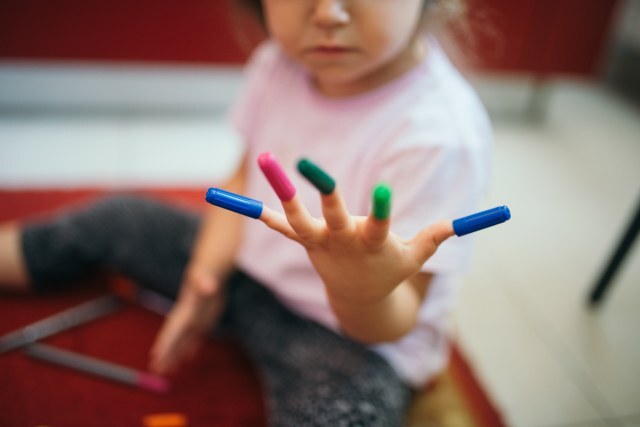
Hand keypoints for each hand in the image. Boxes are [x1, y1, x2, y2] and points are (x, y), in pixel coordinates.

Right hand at [149, 265, 223, 374]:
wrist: (210, 271)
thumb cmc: (206, 275)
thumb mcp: (205, 278)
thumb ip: (205, 284)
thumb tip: (210, 286)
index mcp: (185, 313)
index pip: (171, 331)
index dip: (163, 344)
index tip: (154, 357)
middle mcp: (187, 319)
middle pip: (174, 340)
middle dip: (165, 355)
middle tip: (155, 371)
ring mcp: (195, 321)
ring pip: (183, 342)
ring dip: (175, 356)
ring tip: (167, 371)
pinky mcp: (205, 321)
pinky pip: (196, 337)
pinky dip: (191, 348)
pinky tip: (188, 357)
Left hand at [257, 154, 453, 305]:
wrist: (358, 298)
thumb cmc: (389, 270)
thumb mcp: (413, 257)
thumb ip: (433, 238)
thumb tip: (459, 224)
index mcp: (373, 244)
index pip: (379, 226)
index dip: (382, 210)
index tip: (384, 190)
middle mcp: (343, 242)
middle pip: (331, 216)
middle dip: (322, 192)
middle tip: (307, 164)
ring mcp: (320, 242)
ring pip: (298, 218)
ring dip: (282, 192)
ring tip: (265, 160)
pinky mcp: (306, 242)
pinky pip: (283, 228)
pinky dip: (266, 216)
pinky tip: (245, 203)